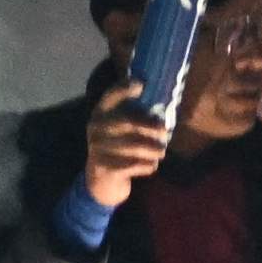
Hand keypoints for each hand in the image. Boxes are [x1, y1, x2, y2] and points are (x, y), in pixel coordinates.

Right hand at [78, 73, 166, 205]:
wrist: (102, 178)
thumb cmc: (120, 146)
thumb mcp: (123, 127)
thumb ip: (137, 111)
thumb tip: (155, 93)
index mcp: (100, 114)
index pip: (109, 97)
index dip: (123, 89)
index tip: (141, 84)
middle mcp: (95, 129)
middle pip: (128, 123)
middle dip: (152, 127)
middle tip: (166, 132)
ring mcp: (97, 149)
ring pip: (135, 146)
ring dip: (154, 149)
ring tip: (161, 151)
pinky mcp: (105, 168)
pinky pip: (136, 165)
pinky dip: (149, 165)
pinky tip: (151, 165)